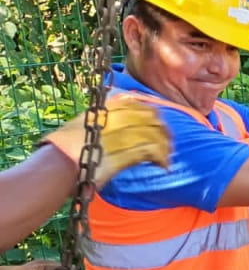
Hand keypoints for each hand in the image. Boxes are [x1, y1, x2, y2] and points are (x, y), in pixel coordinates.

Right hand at [43, 94, 170, 187]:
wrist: (58, 164)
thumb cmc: (65, 149)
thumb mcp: (80, 124)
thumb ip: (99, 119)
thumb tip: (115, 116)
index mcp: (102, 110)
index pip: (134, 103)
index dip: (151, 111)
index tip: (159, 121)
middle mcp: (112, 119)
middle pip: (148, 117)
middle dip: (163, 129)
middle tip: (169, 141)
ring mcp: (118, 135)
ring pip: (152, 135)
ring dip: (164, 147)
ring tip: (167, 157)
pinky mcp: (122, 154)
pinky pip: (149, 152)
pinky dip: (160, 159)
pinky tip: (163, 166)